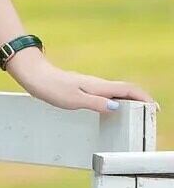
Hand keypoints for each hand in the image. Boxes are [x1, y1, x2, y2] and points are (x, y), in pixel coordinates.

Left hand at [6, 51, 158, 114]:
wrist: (32, 74)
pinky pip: (103, 93)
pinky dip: (114, 99)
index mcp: (97, 85)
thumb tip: (117, 108)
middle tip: (150, 113)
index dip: (143, 97)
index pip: (126, 89)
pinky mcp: (79, 86)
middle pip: (123, 89)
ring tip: (135, 112)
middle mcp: (95, 83)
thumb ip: (95, 103)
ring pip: (113, 90)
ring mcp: (87, 84)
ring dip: (127, 100)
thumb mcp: (74, 99)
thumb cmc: (50, 86)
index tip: (155, 107)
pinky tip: (111, 107)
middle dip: (139, 99)